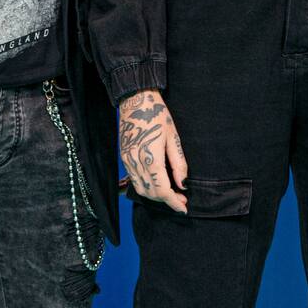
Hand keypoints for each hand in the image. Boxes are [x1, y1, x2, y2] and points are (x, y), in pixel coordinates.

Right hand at [118, 89, 187, 213]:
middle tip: (181, 198)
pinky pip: (133, 180)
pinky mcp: (124, 157)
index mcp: (150, 158)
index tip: (184, 207)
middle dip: (166, 200)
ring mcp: (127, 161)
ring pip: (140, 189)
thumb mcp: (174, 137)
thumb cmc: (157, 115)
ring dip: (155, 196)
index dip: (173, 202)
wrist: (136, 100)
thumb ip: (179, 164)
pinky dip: (145, 187)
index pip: (162, 190)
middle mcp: (135, 163)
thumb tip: (184, 184)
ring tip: (171, 192)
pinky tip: (156, 183)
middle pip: (150, 193)